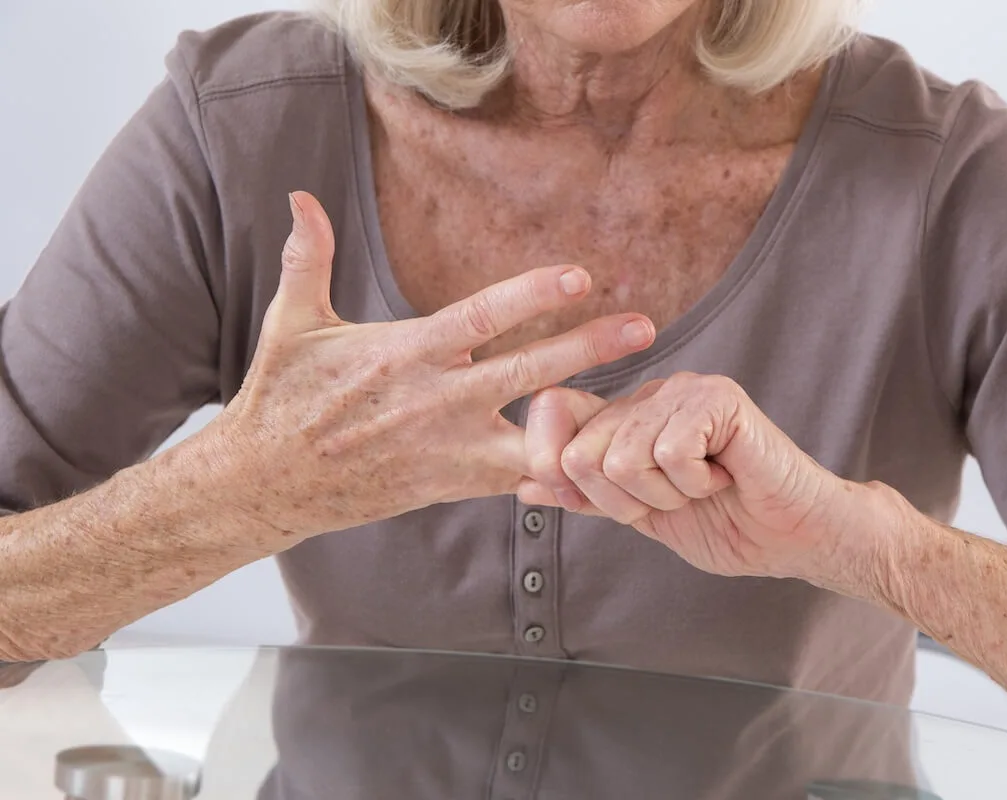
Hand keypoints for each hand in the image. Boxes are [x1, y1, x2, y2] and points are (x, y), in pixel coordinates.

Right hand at [206, 191, 654, 538]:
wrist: (267, 483)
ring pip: (534, 436)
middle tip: (642, 327)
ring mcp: (447, 448)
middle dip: (588, 348)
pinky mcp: (451, 485)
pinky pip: (518, 480)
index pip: (482, 317)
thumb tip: (299, 195)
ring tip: (643, 407)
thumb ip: (307, 259)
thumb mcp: (291, 324)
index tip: (582, 277)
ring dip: (587, 421)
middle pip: (527, 371)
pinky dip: (558, 472)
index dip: (534, 296)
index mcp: (404, 353)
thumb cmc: (282, 398)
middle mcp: (435, 400)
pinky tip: (602, 461)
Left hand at [519, 374, 894, 592]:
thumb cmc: (728, 525)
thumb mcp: (641, 516)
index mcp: (626, 416)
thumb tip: (523, 484)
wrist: (794, 539)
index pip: (552, 415)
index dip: (561, 470)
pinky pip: (668, 453)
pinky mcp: (717, 397)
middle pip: (579, 453)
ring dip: (666, 496)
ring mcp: (683, 390)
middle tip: (678, 498)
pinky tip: (726, 476)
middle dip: (625, 501)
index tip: (619, 503)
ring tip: (705, 487)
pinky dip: (695, 484)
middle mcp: (649, 394)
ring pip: (621, 458)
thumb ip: (585, 495)